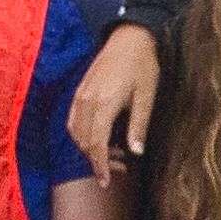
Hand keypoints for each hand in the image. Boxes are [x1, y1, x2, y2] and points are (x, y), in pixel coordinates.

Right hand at [67, 23, 161, 175]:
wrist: (129, 37)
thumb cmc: (142, 65)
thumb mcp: (147, 96)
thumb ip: (139, 125)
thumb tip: (136, 152)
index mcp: (105, 104)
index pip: (97, 144)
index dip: (100, 166)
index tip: (105, 182)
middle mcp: (88, 101)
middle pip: (84, 142)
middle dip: (97, 161)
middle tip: (117, 170)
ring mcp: (81, 95)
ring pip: (76, 133)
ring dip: (89, 149)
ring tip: (110, 156)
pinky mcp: (80, 91)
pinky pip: (73, 120)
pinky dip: (82, 135)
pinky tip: (97, 138)